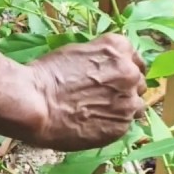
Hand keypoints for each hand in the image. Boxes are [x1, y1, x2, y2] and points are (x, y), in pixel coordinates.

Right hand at [23, 34, 146, 151]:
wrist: (36, 103)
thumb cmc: (47, 75)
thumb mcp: (77, 52)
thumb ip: (100, 59)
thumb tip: (104, 69)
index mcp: (119, 48)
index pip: (134, 59)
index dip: (124, 70)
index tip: (115, 78)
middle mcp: (130, 72)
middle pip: (138, 82)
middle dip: (125, 89)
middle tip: (104, 97)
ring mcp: (129, 100)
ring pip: (137, 106)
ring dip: (123, 108)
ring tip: (101, 113)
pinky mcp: (122, 125)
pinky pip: (125, 125)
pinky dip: (113, 125)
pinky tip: (95, 124)